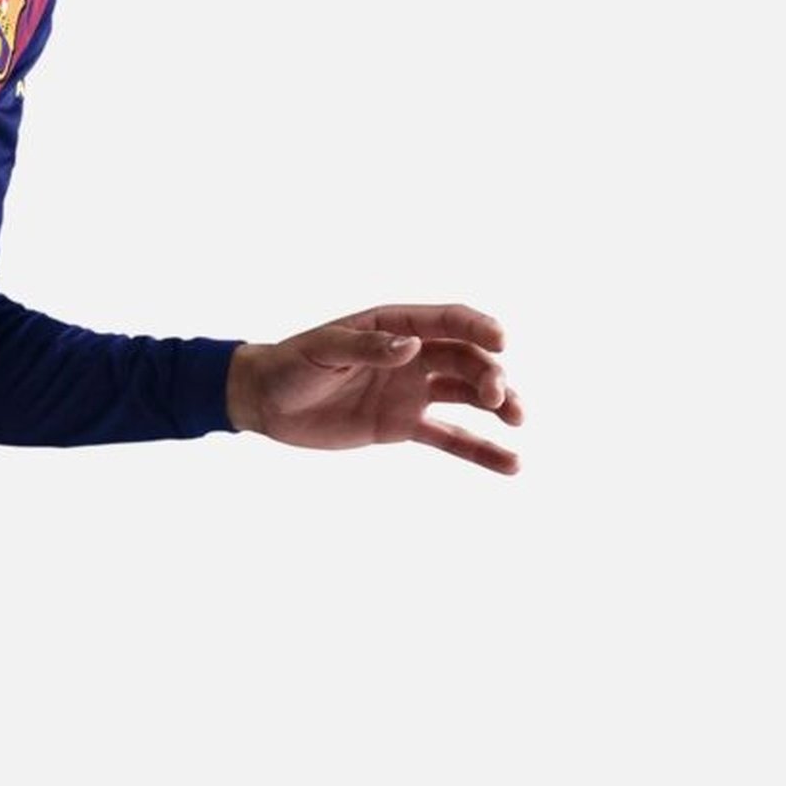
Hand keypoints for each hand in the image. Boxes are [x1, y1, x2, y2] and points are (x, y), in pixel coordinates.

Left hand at [228, 304, 522, 473]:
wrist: (267, 401)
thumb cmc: (292, 364)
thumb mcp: (324, 350)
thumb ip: (368, 347)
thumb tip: (410, 346)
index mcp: (396, 325)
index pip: (449, 322)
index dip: (479, 328)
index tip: (502, 341)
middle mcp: (413, 355)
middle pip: (465, 360)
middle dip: (489, 375)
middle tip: (499, 398)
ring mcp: (412, 391)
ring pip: (466, 395)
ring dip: (498, 405)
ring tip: (518, 420)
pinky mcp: (404, 426)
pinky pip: (450, 437)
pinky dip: (480, 450)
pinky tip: (511, 463)